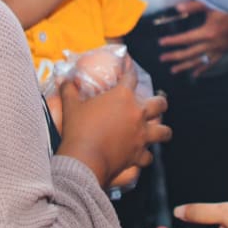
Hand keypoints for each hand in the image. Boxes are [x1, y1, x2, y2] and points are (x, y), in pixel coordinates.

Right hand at [57, 64, 170, 186]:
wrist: (84, 159)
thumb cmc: (78, 129)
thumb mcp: (71, 106)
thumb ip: (69, 91)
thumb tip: (64, 80)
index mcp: (122, 96)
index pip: (131, 77)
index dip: (130, 71)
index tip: (130, 68)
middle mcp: (137, 114)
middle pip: (159, 104)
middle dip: (160, 103)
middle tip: (156, 105)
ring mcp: (141, 135)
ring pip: (163, 131)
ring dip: (162, 131)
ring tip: (160, 131)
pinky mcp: (139, 154)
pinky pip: (149, 156)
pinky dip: (145, 156)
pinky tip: (142, 156)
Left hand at [159, 0, 227, 76]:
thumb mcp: (210, 4)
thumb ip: (193, 6)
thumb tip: (177, 8)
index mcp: (208, 32)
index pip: (186, 39)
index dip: (173, 41)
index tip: (161, 43)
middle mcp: (213, 44)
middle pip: (190, 53)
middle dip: (175, 56)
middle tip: (162, 59)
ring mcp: (219, 49)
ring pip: (199, 61)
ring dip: (186, 66)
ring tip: (173, 70)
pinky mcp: (224, 51)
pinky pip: (211, 63)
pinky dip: (202, 68)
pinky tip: (195, 74)